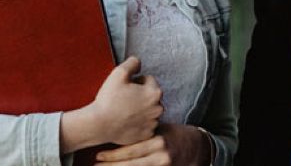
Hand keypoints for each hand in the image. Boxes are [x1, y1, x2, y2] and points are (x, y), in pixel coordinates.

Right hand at [64, 56, 162, 150]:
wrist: (100, 124)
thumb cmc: (109, 99)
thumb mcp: (118, 73)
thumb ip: (132, 63)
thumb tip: (138, 63)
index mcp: (154, 92)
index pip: (149, 79)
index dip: (135, 80)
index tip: (125, 87)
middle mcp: (158, 108)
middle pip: (150, 95)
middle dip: (140, 94)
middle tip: (124, 98)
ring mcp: (153, 123)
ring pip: (149, 110)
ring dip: (140, 108)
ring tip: (124, 109)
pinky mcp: (147, 134)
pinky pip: (145, 124)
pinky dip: (138, 121)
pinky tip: (126, 120)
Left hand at [96, 124, 211, 165]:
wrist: (193, 147)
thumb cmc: (170, 133)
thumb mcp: (157, 128)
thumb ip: (140, 131)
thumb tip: (115, 128)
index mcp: (157, 141)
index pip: (131, 150)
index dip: (113, 155)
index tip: (97, 156)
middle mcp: (161, 156)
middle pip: (131, 164)